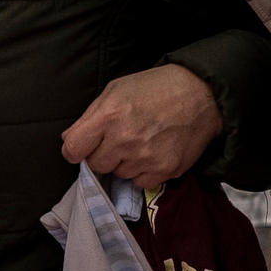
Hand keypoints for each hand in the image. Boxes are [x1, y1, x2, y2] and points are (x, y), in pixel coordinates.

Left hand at [57, 65, 226, 194]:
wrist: (201, 94)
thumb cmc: (155, 87)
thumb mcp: (117, 90)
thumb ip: (90, 116)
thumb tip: (69, 140)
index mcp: (109, 115)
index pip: (73, 149)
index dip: (76, 149)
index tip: (84, 146)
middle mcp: (124, 139)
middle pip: (96, 165)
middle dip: (103, 154)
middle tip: (120, 139)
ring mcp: (145, 157)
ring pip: (119, 174)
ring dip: (125, 163)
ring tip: (142, 141)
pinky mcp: (164, 170)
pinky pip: (140, 183)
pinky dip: (144, 172)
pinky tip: (153, 153)